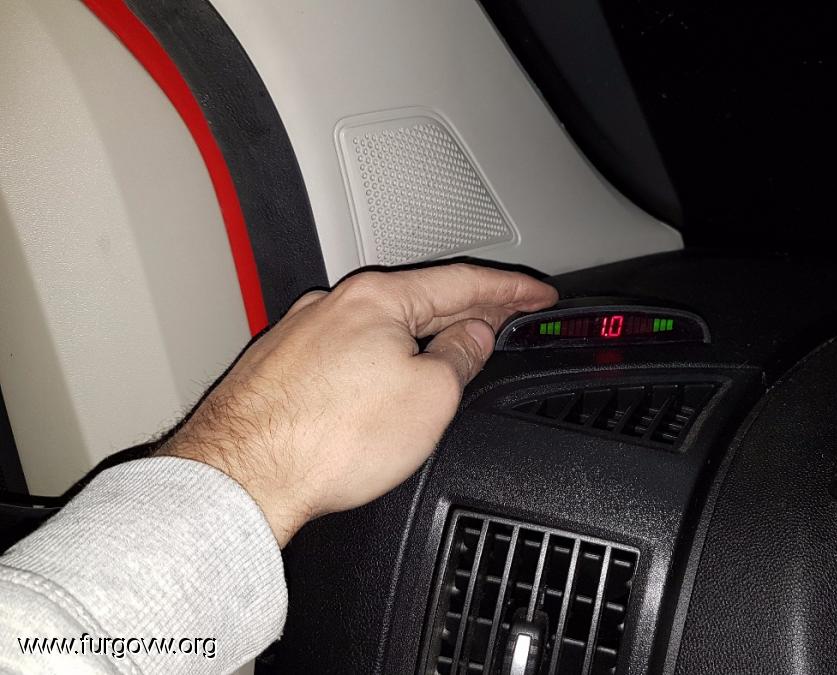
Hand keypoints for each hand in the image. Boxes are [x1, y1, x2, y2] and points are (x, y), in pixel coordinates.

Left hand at [158, 264, 557, 545]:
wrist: (240, 479)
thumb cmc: (326, 440)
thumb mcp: (431, 397)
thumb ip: (461, 357)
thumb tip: (472, 338)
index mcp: (377, 299)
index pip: (463, 282)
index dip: (511, 289)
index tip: (538, 294)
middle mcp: (333, 305)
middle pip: (419, 299)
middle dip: (468, 309)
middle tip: (506, 318)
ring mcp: (301, 335)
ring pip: (380, 328)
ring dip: (422, 338)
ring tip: (451, 358)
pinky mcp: (279, 370)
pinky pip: (348, 353)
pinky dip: (381, 360)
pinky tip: (388, 385)